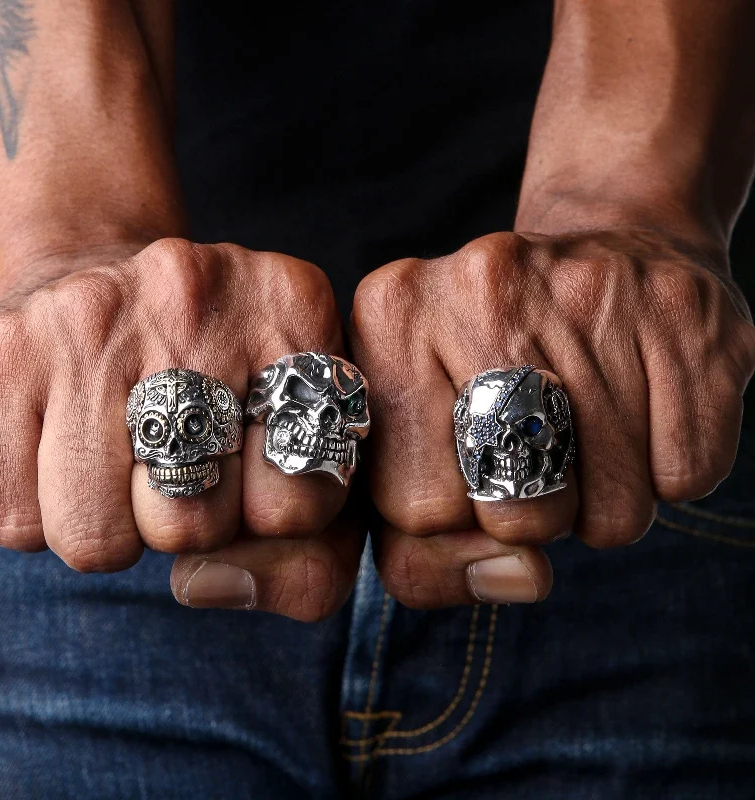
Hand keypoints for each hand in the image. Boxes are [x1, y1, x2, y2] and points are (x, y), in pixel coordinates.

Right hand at [0, 239, 361, 620]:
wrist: (91, 273)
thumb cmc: (213, 382)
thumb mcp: (295, 436)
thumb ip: (313, 553)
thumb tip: (212, 587)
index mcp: (292, 308)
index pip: (299, 501)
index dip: (271, 518)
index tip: (250, 476)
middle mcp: (194, 298)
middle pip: (193, 528)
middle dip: (186, 526)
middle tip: (175, 465)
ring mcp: (87, 319)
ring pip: (94, 539)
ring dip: (109, 527)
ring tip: (118, 460)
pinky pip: (11, 522)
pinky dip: (36, 515)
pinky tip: (61, 452)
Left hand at [350, 230, 754, 608]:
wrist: (602, 250)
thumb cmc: (490, 373)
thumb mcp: (418, 449)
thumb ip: (421, 551)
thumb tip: (514, 578)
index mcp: (391, 316)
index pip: (417, 510)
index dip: (452, 522)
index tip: (468, 478)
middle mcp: (481, 284)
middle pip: (517, 514)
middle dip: (531, 518)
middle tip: (535, 452)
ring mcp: (588, 288)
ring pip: (614, 510)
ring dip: (602, 499)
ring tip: (586, 426)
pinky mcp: (682, 310)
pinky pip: (686, 474)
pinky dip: (666, 470)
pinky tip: (639, 407)